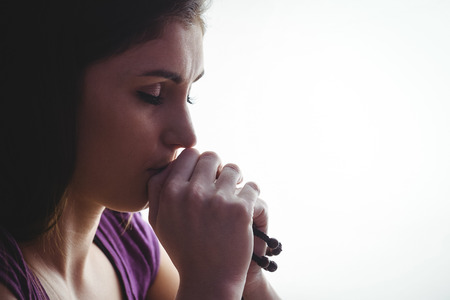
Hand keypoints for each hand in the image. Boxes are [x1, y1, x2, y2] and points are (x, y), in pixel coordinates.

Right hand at [147, 148, 258, 297]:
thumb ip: (157, 189)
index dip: (198, 163)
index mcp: (171, 192)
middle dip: (217, 169)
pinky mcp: (240, 210)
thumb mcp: (159, 221)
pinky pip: (252, 187)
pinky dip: (251, 195)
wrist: (209, 280)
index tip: (205, 175)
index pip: (189, 154)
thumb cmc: (184, 249)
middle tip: (221, 184)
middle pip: (211, 157)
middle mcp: (193, 193)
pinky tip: (246, 207)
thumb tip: (168, 163)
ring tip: (235, 195)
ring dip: (236, 180)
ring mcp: (218, 201)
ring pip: (233, 169)